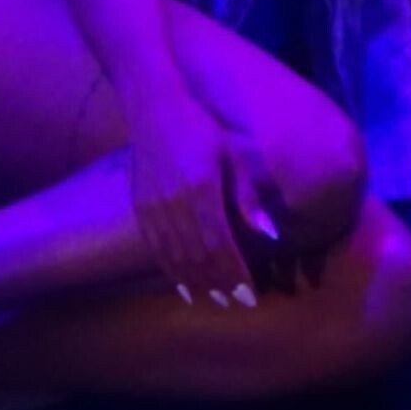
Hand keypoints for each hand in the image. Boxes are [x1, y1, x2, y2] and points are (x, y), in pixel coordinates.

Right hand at [126, 79, 274, 306]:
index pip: (221, 244)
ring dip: (196, 281)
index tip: (251, 294)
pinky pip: (156, 248)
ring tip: (214, 298)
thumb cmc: (201, 127)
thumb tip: (270, 235)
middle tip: (237, 302)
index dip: (235, 273)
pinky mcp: (140, 207)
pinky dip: (171, 269)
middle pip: (198, 256)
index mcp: (201, 188)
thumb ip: (248, 197)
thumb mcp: (232, 153)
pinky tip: (184, 284)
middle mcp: (174, 202)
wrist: (153, 107)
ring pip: (175, 257)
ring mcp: (153, 206)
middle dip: (219, 283)